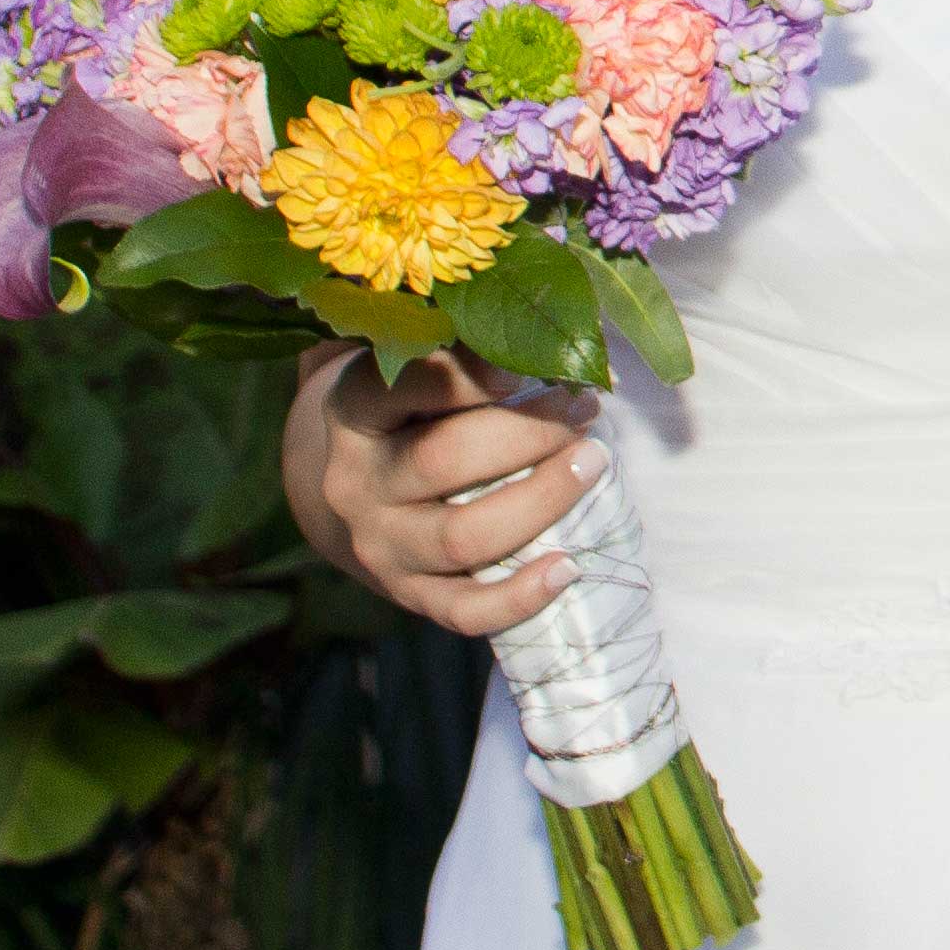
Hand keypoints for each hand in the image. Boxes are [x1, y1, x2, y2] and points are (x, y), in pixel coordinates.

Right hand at [280, 339, 608, 637]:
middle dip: (529, 433)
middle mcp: (357, 481)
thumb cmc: (419, 408)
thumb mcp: (424, 367)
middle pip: (444, 460)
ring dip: (541, 501)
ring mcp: (381, 545)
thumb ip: (470, 350)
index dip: (469, 374)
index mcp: (355, 411)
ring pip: (462, 538)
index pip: (402, 386)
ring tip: (594, 463)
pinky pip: (464, 611)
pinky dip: (520, 597)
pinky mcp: (408, 594)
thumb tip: (559, 337)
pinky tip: (568, 567)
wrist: (369, 488)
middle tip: (585, 408)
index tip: (528, 365)